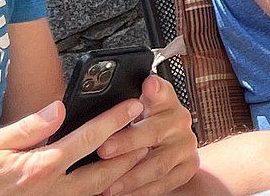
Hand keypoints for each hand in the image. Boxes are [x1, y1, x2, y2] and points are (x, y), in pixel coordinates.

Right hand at [0, 99, 146, 195]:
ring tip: (137, 157)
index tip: (133, 106)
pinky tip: (109, 182)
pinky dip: (100, 191)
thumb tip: (58, 109)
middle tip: (147, 137)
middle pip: (103, 172)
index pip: (89, 139)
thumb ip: (28, 128)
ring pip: (97, 192)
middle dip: (129, 154)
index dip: (114, 120)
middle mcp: (51, 191)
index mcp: (40, 168)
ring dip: (119, 176)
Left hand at [95, 75, 198, 195]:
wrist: (166, 147)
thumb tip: (83, 101)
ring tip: (106, 186)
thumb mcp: (130, 113)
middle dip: (128, 142)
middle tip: (103, 150)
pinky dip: (142, 191)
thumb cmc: (140, 127)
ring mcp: (185, 146)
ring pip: (158, 164)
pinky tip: (122, 193)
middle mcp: (179, 121)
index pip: (161, 91)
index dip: (155, 89)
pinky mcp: (187, 167)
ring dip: (131, 176)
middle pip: (155, 131)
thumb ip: (117, 106)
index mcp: (165, 102)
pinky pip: (164, 183)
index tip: (147, 85)